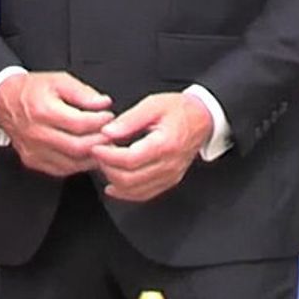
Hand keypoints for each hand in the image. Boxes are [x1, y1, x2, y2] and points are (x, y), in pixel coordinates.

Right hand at [0, 70, 114, 176]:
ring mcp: (34, 151)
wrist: (4, 101)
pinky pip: (62, 169)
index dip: (100, 122)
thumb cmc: (32, 90)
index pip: (79, 124)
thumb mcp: (59, 80)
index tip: (109, 116)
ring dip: (92, 156)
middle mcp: (36, 134)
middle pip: (77, 147)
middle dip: (100, 142)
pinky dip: (79, 164)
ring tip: (102, 144)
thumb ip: (83, 92)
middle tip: (111, 134)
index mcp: (43, 111)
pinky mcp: (33, 161)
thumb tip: (103, 103)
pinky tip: (87, 154)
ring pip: (72, 163)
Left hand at [91, 93, 214, 201]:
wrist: (203, 119)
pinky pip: (144, 194)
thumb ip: (129, 119)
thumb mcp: (152, 104)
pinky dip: (125, 192)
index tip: (95, 146)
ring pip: (134, 191)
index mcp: (165, 145)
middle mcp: (169, 166)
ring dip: (114, 180)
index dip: (107, 155)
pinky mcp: (169, 181)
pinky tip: (112, 185)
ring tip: (104, 163)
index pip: (130, 160)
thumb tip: (107, 132)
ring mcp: (170, 176)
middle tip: (97, 153)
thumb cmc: (178, 109)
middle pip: (129, 178)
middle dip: (107, 168)